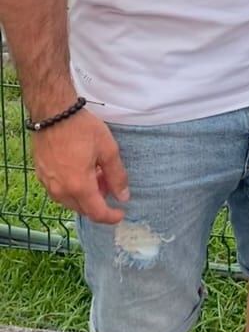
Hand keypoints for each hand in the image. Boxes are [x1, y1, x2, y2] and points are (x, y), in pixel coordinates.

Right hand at [32, 107, 128, 224]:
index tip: (121, 213)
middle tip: (109, 182)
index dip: (111, 217)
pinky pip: (60, 191)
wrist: (53, 114)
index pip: (97, 213)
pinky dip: (73, 188)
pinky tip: (81, 170)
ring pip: (71, 201)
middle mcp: (61, 190)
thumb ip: (117, 175)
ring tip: (97, 173)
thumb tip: (123, 196)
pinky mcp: (42, 176)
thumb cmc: (82, 129)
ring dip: (86, 195)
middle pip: (83, 209)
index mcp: (79, 186)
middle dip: (99, 201)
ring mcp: (48, 184)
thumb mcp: (107, 149)